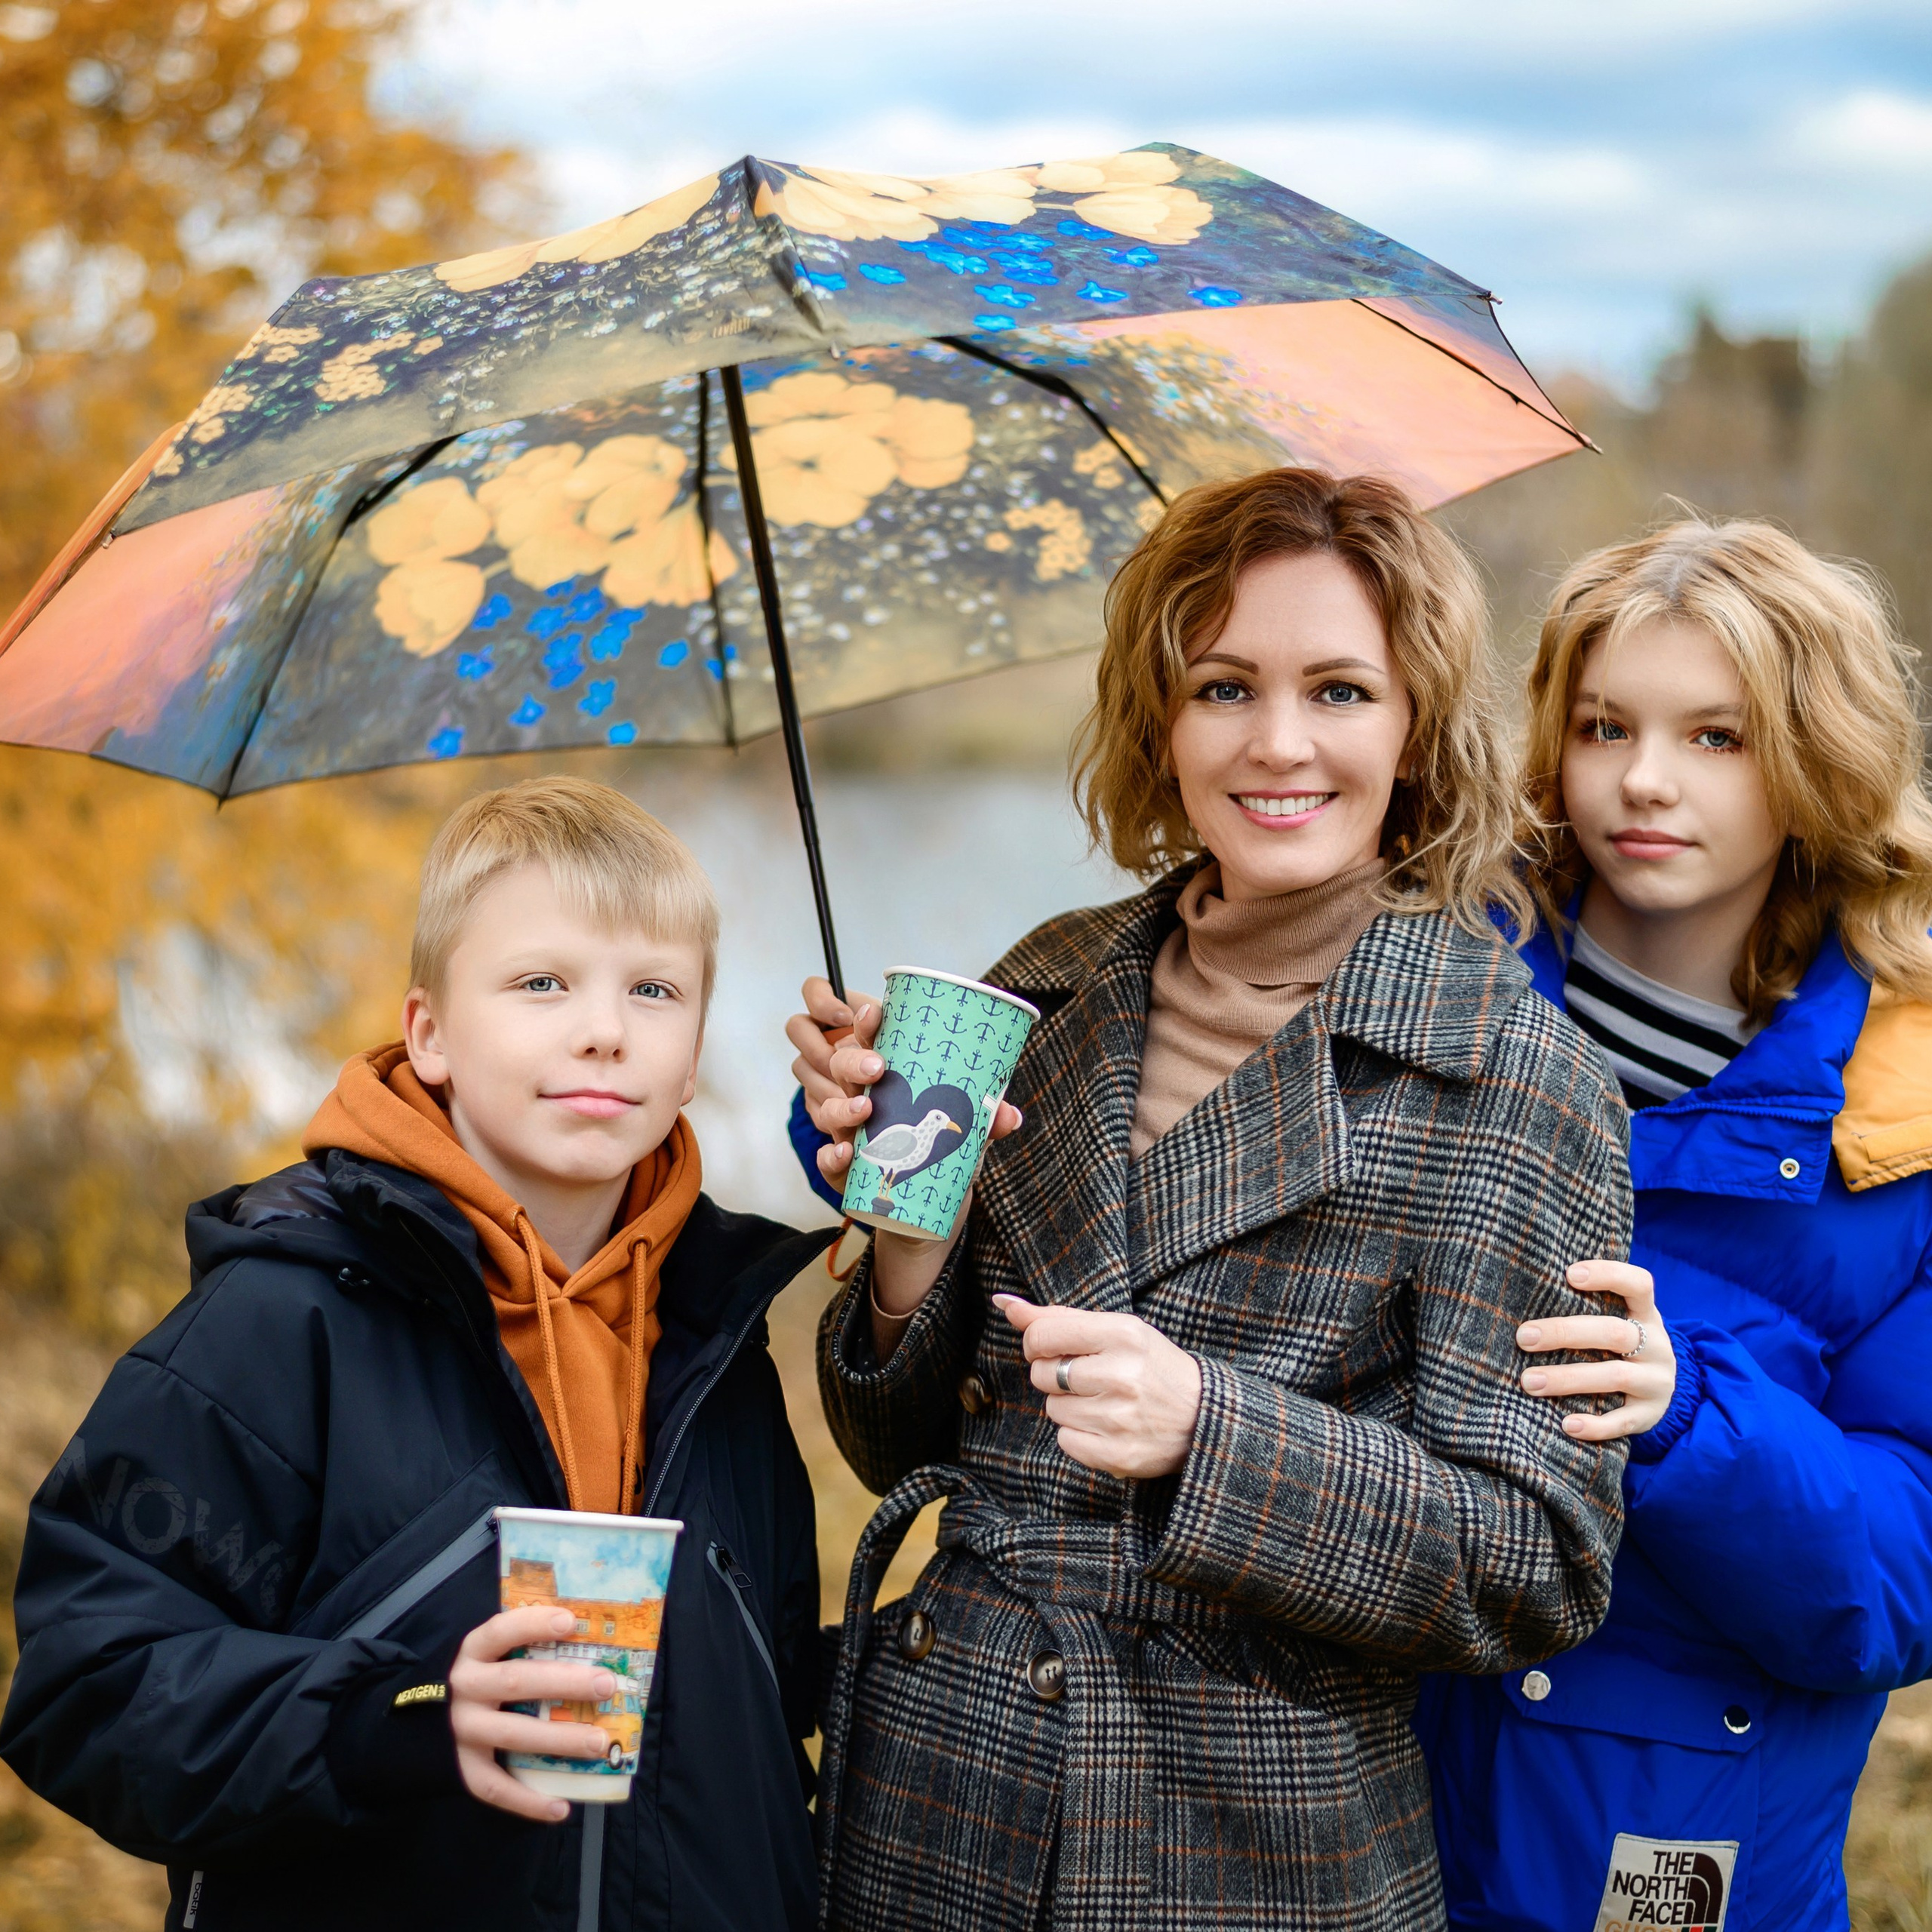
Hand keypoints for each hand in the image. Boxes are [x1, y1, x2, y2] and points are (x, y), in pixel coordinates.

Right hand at [449, 1605, 619, 1820]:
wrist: (415, 1720)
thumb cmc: (477, 1677)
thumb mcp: (489, 1653)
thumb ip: (525, 1644)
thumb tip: (590, 1635)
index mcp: (473, 1652)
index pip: (501, 1631)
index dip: (534, 1624)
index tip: (572, 1622)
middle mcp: (464, 1688)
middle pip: (517, 1681)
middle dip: (565, 1683)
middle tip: (606, 1686)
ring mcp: (462, 1730)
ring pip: (514, 1734)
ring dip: (559, 1739)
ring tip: (599, 1743)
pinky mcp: (461, 1767)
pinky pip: (494, 1787)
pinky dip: (527, 1800)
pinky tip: (561, 1807)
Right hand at [787, 976, 1022, 1183]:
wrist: (928, 1207)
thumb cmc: (944, 1154)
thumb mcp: (969, 1132)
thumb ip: (987, 1121)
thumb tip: (1010, 1116)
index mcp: (889, 1077)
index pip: (870, 1039)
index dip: (866, 1022)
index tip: (874, 1012)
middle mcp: (864, 1097)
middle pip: (841, 1066)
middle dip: (852, 1061)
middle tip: (877, 1067)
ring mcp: (850, 1132)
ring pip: (829, 1108)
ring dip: (843, 1107)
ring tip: (866, 1108)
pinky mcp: (844, 1169)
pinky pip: (826, 1159)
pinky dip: (831, 1157)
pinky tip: (845, 1153)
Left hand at [995, 1295, 1202, 1479]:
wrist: (1204, 1416)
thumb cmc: (1151, 1366)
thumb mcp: (1116, 1330)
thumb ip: (1057, 1317)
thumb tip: (1003, 1302)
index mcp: (1123, 1334)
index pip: (1042, 1334)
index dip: (1037, 1343)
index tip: (1053, 1348)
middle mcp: (1122, 1374)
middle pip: (1042, 1374)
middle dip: (1054, 1375)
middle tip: (1088, 1377)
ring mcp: (1120, 1418)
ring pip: (1052, 1409)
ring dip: (1069, 1406)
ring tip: (1103, 1402)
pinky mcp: (1118, 1454)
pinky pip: (1065, 1441)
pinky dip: (1078, 1435)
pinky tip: (1105, 1426)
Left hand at [1517, 1260, 1676, 1443]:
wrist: (1663, 1391)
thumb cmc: (1619, 1346)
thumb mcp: (1618, 1321)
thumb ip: (1587, 1308)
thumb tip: (1522, 1296)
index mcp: (1646, 1314)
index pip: (1638, 1284)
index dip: (1608, 1275)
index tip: (1570, 1274)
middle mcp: (1656, 1345)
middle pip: (1613, 1333)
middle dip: (1565, 1333)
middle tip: (1523, 1337)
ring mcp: (1656, 1382)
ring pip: (1614, 1376)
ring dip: (1568, 1378)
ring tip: (1529, 1382)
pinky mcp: (1649, 1415)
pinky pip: (1623, 1422)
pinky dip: (1595, 1425)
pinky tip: (1566, 1424)